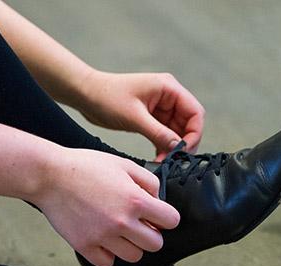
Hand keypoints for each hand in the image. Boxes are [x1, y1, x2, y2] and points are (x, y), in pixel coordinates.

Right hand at [32, 148, 179, 265]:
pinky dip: (108, 254)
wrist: (49, 175)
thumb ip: (148, 181)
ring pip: (133, 256)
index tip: (157, 215)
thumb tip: (159, 199)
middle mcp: (122, 221)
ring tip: (118, 231)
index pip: (171, 221)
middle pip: (155, 244)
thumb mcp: (123, 164)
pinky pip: (107, 262)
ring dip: (130, 245)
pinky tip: (103, 238)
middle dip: (150, 234)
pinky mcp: (85, 246)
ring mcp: (103, 236)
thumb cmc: (84, 167)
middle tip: (138, 224)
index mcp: (135, 200)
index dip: (166, 217)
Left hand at [77, 71, 204, 160]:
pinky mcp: (151, 117)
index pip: (195, 112)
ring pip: (177, 131)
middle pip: (189, 123)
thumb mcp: (134, 118)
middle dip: (183, 143)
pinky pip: (165, 134)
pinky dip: (164, 145)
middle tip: (173, 160)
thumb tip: (178, 148)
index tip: (184, 151)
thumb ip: (159, 133)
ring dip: (172, 147)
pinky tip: (157, 157)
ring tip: (162, 161)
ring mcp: (160, 107)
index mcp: (168, 88)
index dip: (194, 133)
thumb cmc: (106, 97)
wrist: (85, 94)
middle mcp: (168, 96)